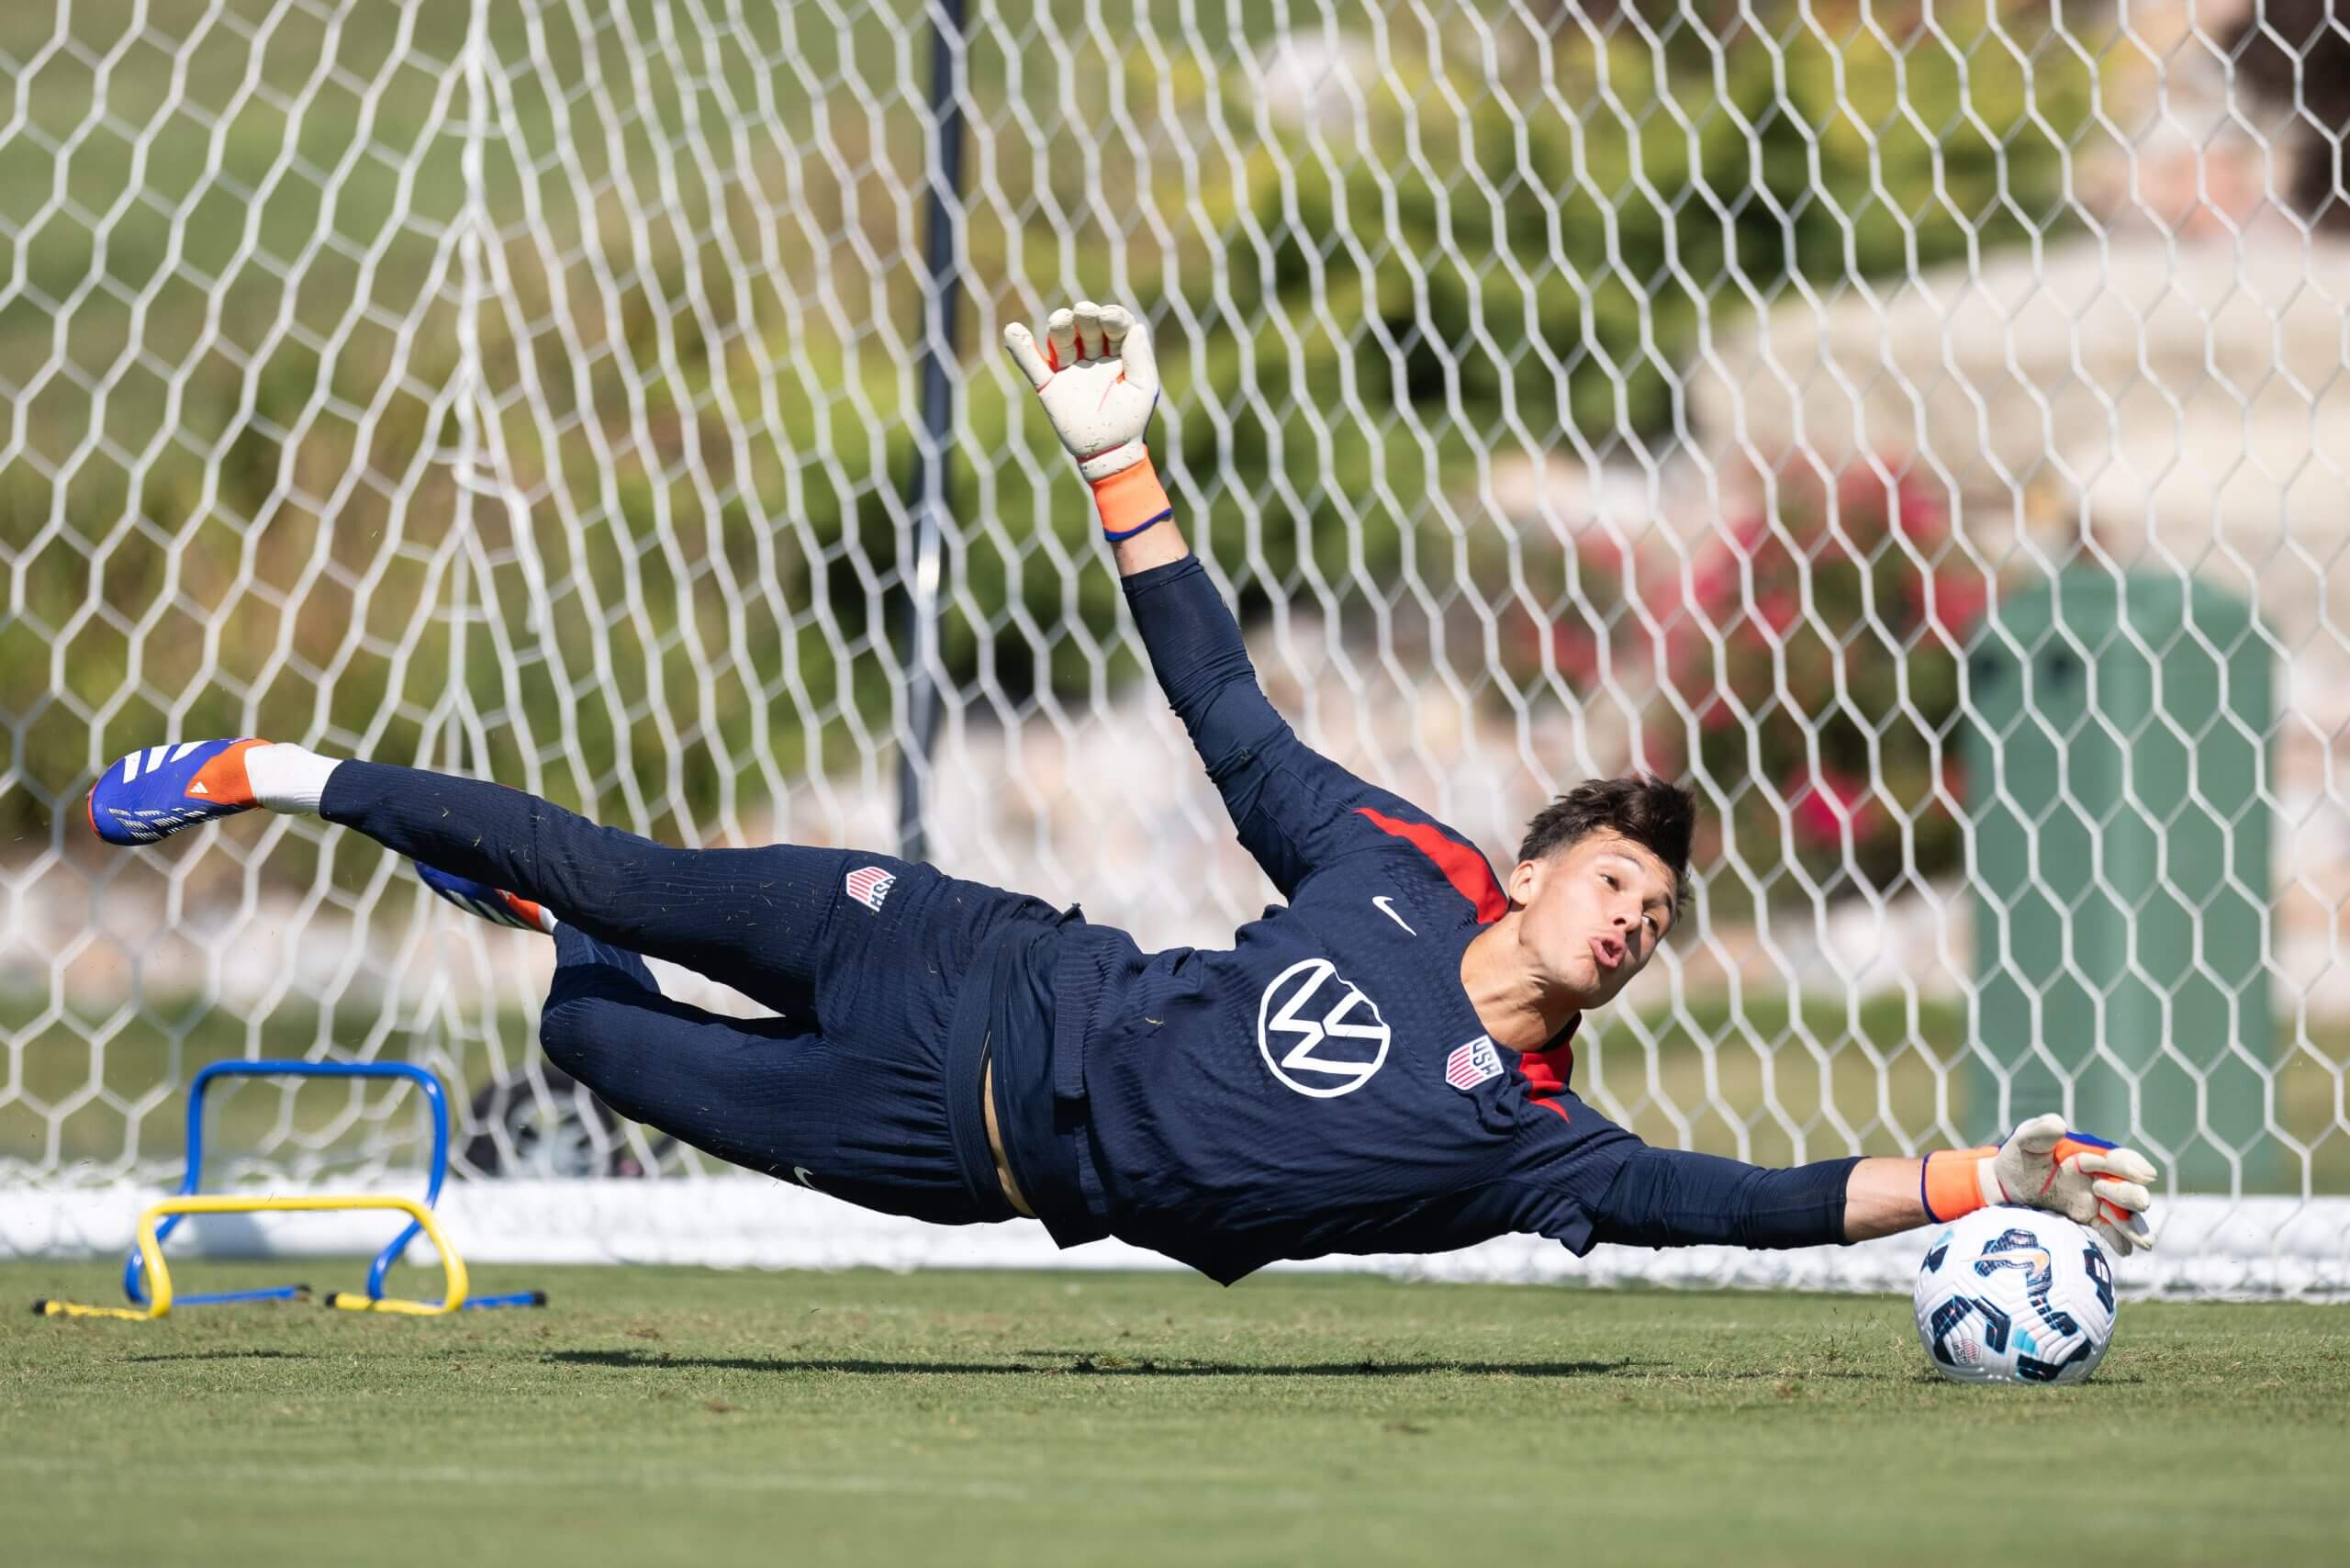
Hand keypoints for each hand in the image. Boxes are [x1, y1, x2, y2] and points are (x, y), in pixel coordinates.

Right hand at [1003, 300, 1160, 482]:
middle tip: (1084, 314)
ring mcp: (1069, 368)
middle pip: (1086, 326)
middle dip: (1086, 318)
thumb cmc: (1130, 420)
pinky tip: (1013, 331)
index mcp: (1118, 351)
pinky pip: (1033, 364)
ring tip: (1060, 321)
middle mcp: (1092, 354)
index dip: (1111, 316)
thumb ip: (1140, 358)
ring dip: (1059, 326)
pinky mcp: (1049, 385)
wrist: (1109, 452)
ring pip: (1061, 339)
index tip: (1109, 316)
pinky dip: (1022, 349)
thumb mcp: (1143, 388)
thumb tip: (1135, 326)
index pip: (1114, 324)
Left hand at [1923, 1113, 2158, 1257]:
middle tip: (2141, 1202)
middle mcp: (2097, 1178)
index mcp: (2088, 1155)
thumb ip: (2040, 1131)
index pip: (2116, 1159)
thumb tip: (2060, 1125)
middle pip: (2124, 1187)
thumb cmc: (2018, 1156)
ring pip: (2121, 1212)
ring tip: (2144, 1242)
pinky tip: (2125, 1251)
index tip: (2143, 1173)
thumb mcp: (2025, 1141)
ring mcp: (2095, 1200)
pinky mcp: (2087, 1217)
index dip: (2130, 1165)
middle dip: (2133, 1194)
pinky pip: (2107, 1229)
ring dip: (2134, 1224)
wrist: (2005, 1185)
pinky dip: (2118, 1239)